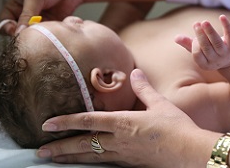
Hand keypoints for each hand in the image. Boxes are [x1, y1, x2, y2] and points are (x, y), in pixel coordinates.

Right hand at [0, 0, 83, 34]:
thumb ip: (27, 15)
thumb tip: (19, 32)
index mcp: (15, 7)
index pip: (4, 23)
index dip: (8, 28)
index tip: (16, 31)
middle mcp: (25, 16)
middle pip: (19, 32)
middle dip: (25, 34)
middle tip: (33, 32)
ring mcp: (40, 21)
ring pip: (35, 35)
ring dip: (39, 35)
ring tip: (45, 29)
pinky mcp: (52, 26)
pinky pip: (48, 35)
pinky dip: (50, 34)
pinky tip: (55, 29)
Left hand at [37, 69, 219, 166]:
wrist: (189, 152)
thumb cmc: (177, 127)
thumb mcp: (161, 104)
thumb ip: (144, 89)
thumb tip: (135, 72)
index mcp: (124, 122)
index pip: (88, 121)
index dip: (66, 122)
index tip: (47, 123)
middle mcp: (119, 141)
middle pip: (83, 144)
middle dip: (60, 147)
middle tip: (40, 150)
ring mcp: (123, 155)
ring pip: (90, 157)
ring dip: (69, 157)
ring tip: (53, 159)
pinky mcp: (130, 164)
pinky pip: (104, 163)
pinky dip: (89, 162)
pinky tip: (84, 162)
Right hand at [175, 15, 229, 69]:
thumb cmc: (210, 52)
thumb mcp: (199, 51)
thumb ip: (188, 44)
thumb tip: (176, 38)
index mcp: (205, 64)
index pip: (197, 54)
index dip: (194, 45)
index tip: (194, 38)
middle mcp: (216, 61)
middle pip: (207, 47)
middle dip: (200, 35)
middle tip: (196, 24)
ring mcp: (226, 54)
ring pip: (217, 42)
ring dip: (210, 31)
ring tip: (204, 22)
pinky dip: (226, 25)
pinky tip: (221, 17)